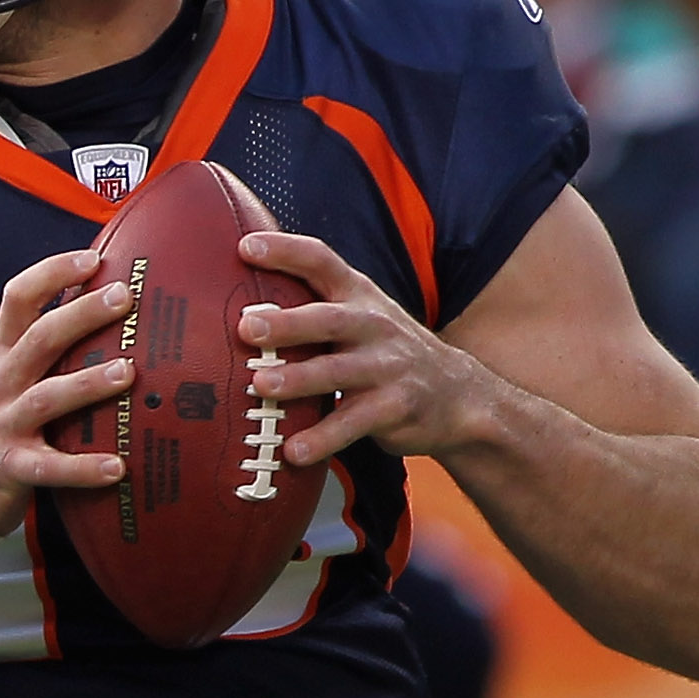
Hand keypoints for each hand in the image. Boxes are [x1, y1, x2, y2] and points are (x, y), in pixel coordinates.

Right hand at [0, 247, 132, 538]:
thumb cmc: (1, 416)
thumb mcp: (11, 372)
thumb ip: (47, 345)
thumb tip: (107, 308)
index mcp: (3, 352)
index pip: (19, 298)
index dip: (52, 273)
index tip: (93, 259)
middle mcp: (1, 382)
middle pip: (40, 339)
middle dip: (81, 314)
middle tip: (123, 298)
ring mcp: (4, 424)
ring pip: (46, 398)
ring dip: (88, 383)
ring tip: (127, 372)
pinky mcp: (12, 467)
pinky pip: (49, 468)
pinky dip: (82, 468)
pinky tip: (117, 467)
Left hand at [237, 230, 493, 467]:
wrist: (458, 396)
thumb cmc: (387, 354)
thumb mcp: (361, 318)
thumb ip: (315, 309)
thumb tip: (240, 308)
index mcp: (358, 296)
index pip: (321, 261)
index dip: (285, 251)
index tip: (246, 246)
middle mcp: (373, 325)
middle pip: (327, 319)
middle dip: (287, 323)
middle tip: (247, 327)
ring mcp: (387, 367)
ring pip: (337, 372)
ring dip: (297, 380)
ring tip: (260, 387)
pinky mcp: (395, 408)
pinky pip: (353, 424)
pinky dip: (323, 439)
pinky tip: (294, 451)